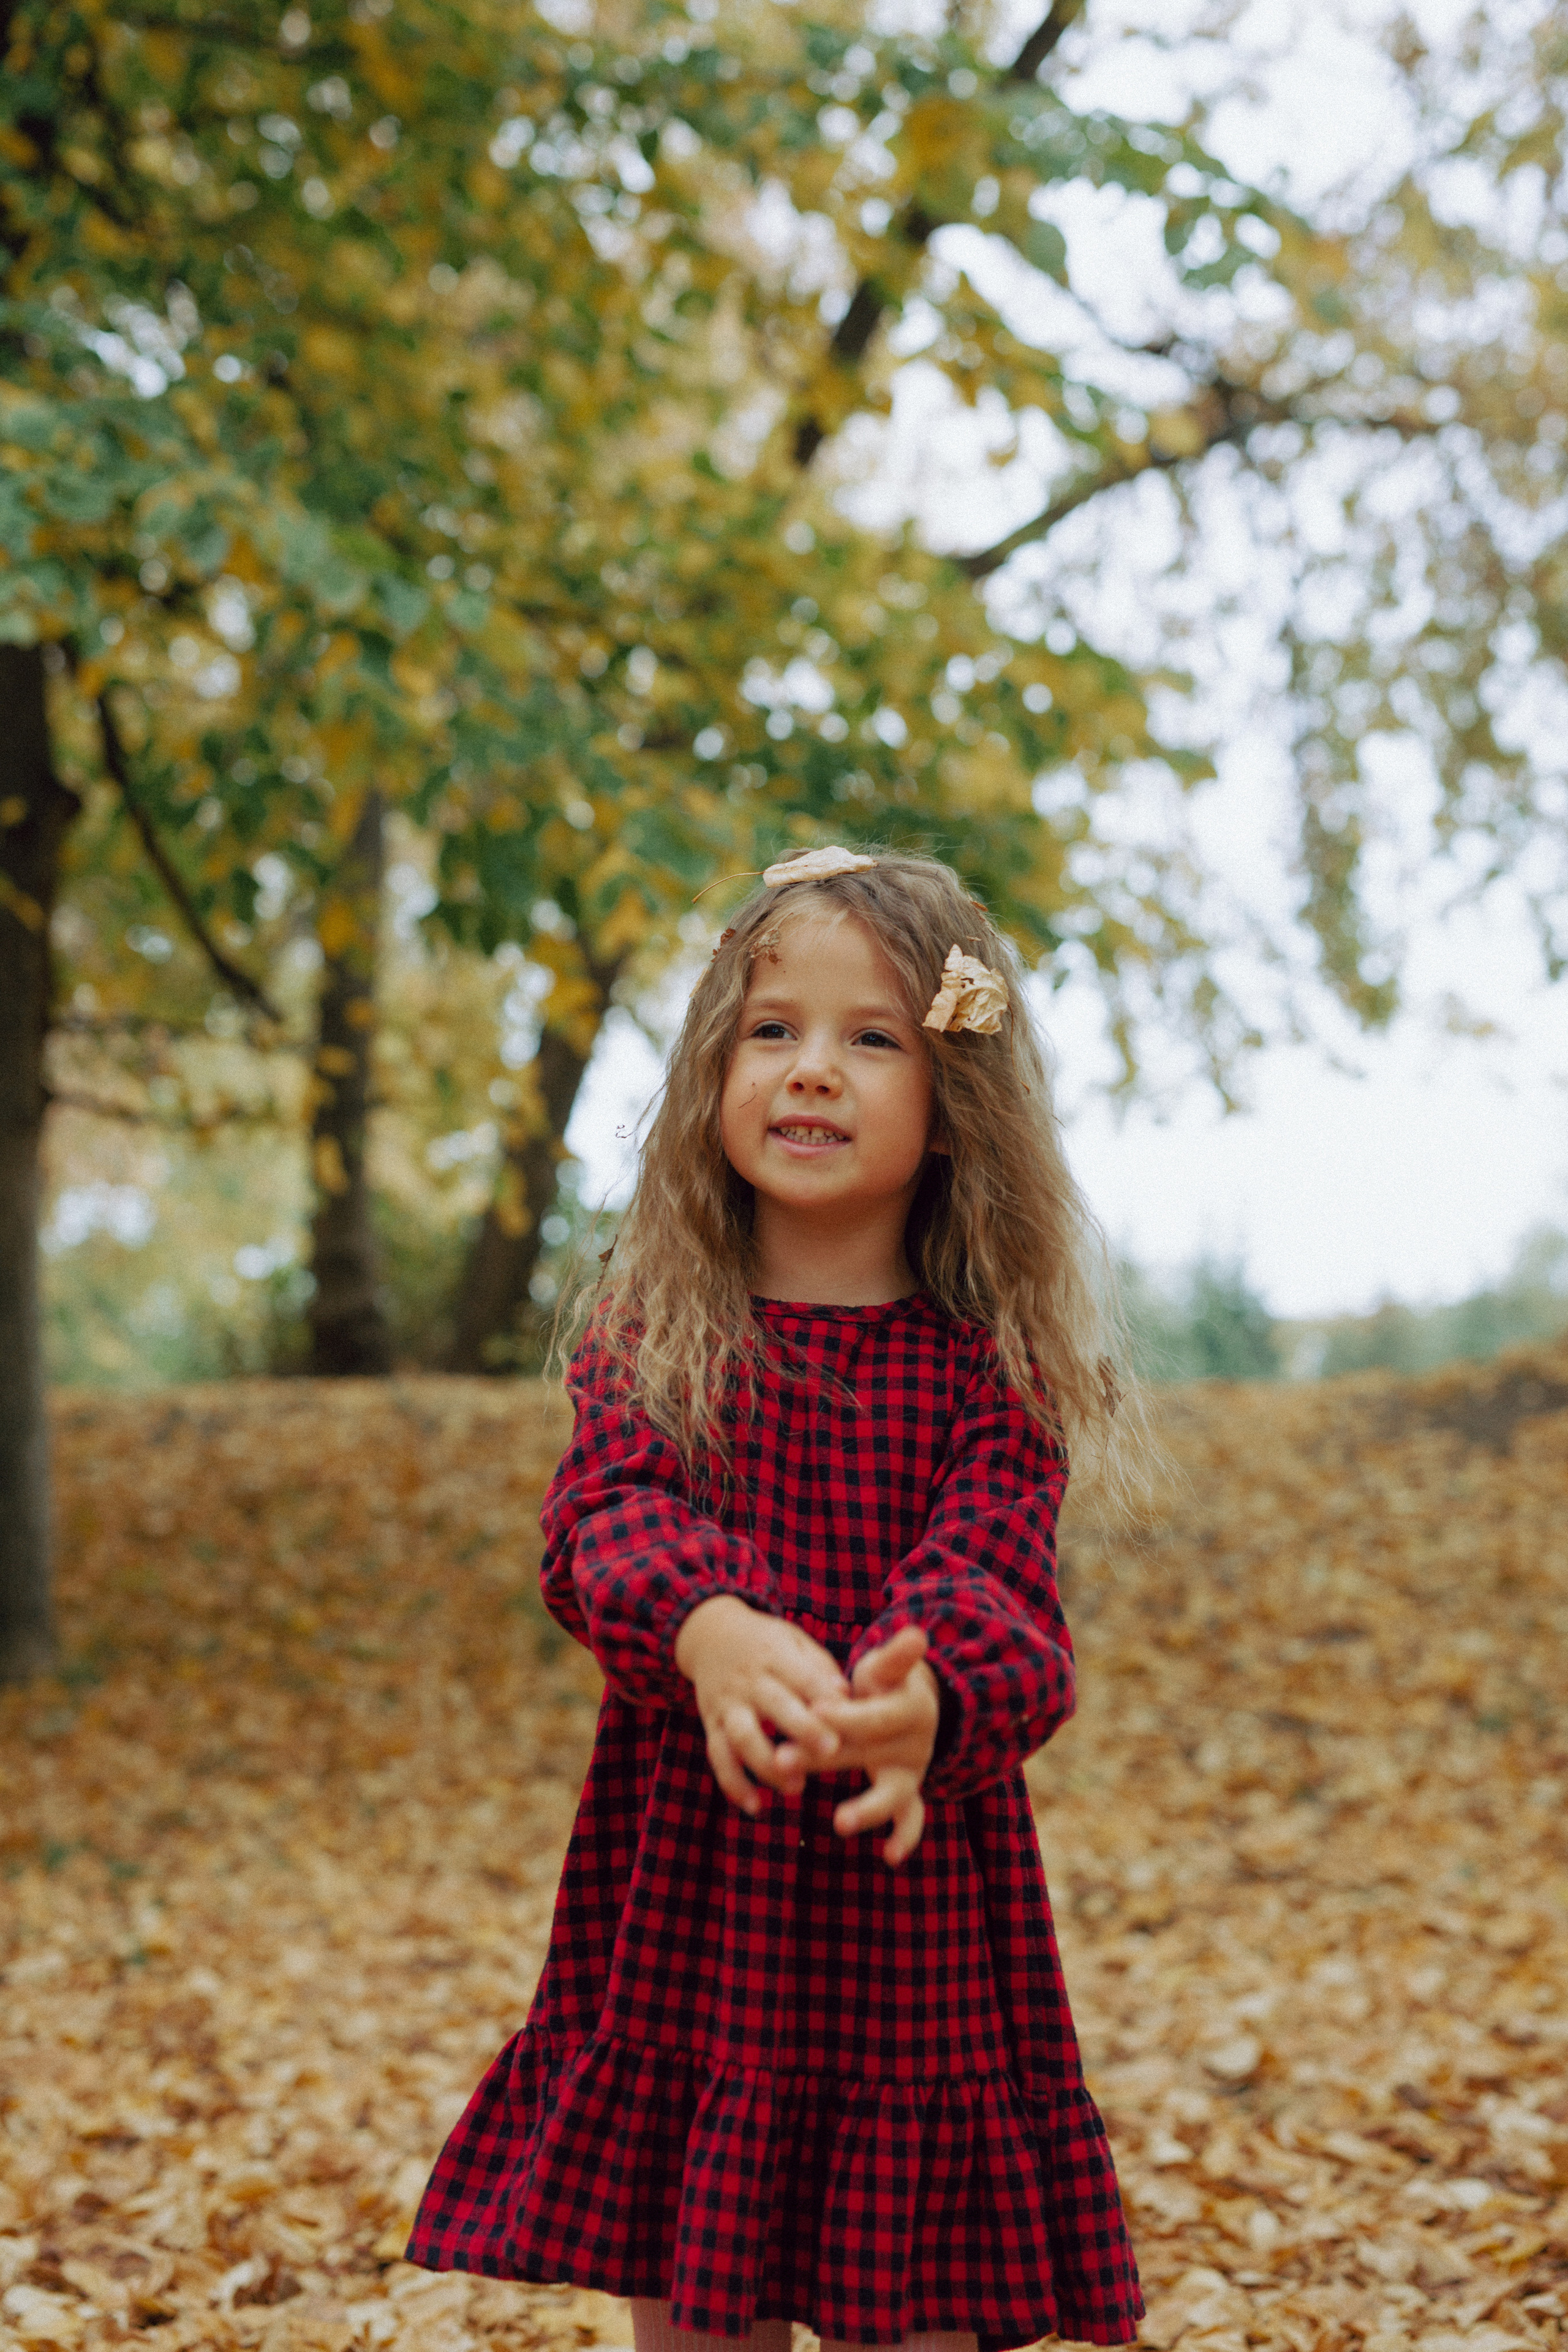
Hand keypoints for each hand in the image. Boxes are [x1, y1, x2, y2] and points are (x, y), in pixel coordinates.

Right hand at [674, 1595, 848, 1816]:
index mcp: (777, 1655)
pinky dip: (733, 1783)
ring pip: (743, 1735)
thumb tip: (846, 1695)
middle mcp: (750, 1680)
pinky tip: (754, 1806)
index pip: (804, 1676)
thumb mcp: (795, 1641)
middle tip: (831, 1752)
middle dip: (803, 1729)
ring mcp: (728, 1703)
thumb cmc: (768, 1644)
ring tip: (796, 1787)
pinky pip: (718, 1756)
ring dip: (767, 1764)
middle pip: (776, 1705)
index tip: (850, 1718)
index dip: (826, 1696)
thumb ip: (820, 1668)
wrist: (709, 1635)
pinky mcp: (711, 1724)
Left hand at [808, 1625, 940, 1867]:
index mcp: (909, 1708)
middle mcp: (914, 1744)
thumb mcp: (887, 1667)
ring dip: (866, 1808)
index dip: (842, 1716)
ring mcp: (912, 1772)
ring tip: (839, 1821)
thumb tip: (916, 1633)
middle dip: (823, 1757)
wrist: (910, 1705)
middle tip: (782, 1761)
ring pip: (892, 1793)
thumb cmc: (886, 1682)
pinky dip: (904, 1837)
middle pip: (865, 1753)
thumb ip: (894, 1658)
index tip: (811, 1712)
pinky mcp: (907, 1792)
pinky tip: (889, 1857)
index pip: (870, 1716)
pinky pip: (911, 1818)